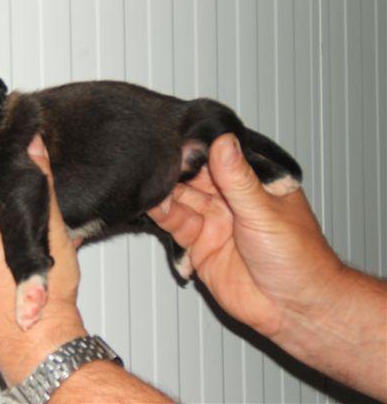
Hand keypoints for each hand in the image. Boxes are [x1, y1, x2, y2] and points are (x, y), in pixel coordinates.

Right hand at [148, 133, 342, 336]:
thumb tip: (223, 141)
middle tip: (157, 165)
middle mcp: (231, 199)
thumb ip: (238, 179)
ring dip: (166, 193)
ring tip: (152, 188)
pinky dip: (163, 215)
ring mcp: (214, 222)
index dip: (197, 150)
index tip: (177, 144)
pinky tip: (156, 207)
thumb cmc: (299, 259)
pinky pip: (176, 225)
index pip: (219, 157)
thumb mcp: (265, 212)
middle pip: (194, 177)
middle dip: (175, 171)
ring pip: (182, 199)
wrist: (294, 309)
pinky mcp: (199, 246)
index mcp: (253, 183)